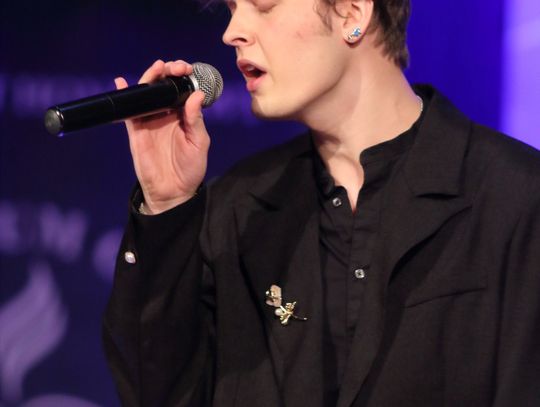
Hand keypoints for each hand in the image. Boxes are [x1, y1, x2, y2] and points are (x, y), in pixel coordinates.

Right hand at [115, 60, 210, 213]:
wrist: (173, 192)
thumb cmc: (190, 168)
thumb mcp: (199, 143)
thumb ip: (196, 119)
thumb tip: (196, 94)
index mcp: (184, 115)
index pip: (182, 89)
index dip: (184, 76)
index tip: (188, 69)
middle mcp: (166, 114)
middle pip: (164, 86)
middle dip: (169, 71)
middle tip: (176, 67)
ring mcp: (150, 120)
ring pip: (147, 93)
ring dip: (151, 77)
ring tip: (158, 68)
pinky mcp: (136, 130)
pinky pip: (128, 110)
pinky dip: (124, 95)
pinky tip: (121, 82)